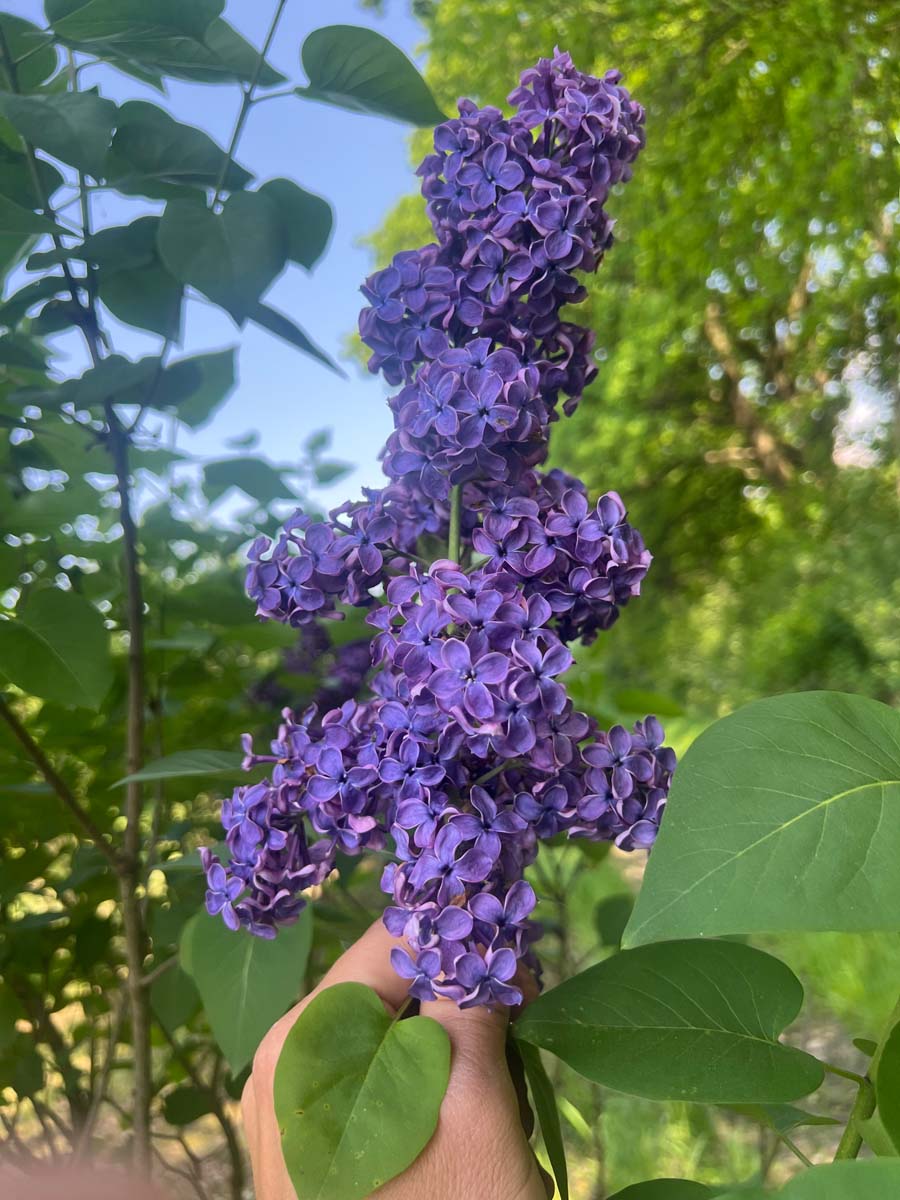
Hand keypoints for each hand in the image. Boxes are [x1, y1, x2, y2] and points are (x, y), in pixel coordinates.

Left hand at [242, 919, 551, 1199]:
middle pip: (389, 987)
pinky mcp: (307, 1143)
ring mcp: (288, 1106)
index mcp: (303, 1039)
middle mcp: (280, 1061)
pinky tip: (455, 1140)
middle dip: (459, 1007)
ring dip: (450, 1053)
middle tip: (512, 1052)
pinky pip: (372, 1080)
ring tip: (489, 1112)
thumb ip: (469, 998)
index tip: (519, 963)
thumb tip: (477, 928)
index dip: (459, 937)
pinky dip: (425, 1090)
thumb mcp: (474, 1104)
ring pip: (388, 1033)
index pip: (391, 940)